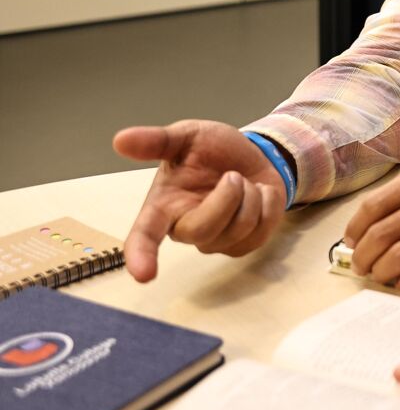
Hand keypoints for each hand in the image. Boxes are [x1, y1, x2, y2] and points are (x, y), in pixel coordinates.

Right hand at [113, 120, 287, 281]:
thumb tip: (120, 140)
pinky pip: (262, 230)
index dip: (141, 255)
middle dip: (226, 198)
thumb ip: (156, 141)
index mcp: (163, 206)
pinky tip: (259, 192)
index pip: (145, 235)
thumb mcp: (186, 136)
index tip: (143, 274)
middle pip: (203, 230)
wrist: (250, 154)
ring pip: (238, 229)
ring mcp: (216, 241)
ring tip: (243, 180)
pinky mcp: (244, 245)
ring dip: (251, 196)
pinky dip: (269, 203)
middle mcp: (185, 229)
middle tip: (232, 175)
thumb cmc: (210, 150)